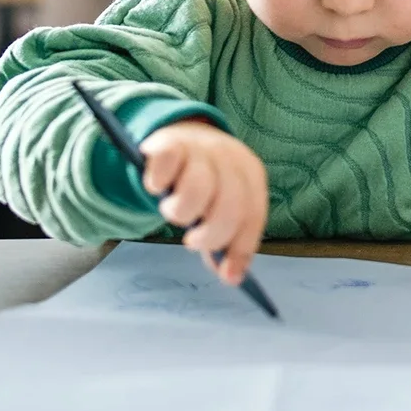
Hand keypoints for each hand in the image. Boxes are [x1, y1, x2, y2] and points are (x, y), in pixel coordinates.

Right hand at [140, 120, 269, 285]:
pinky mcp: (169, 142)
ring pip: (196, 190)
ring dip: (181, 211)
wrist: (183, 134)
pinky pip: (166, 167)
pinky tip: (157, 185)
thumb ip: (227, 238)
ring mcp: (200, 147)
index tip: (229, 276)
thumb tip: (230, 276)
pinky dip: (158, 182)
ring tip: (174, 210)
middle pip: (229, 206)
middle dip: (210, 235)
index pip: (253, 215)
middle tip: (193, 241)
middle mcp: (230, 157)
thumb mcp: (221, 205)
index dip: (241, 248)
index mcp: (250, 173)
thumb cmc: (206, 180)